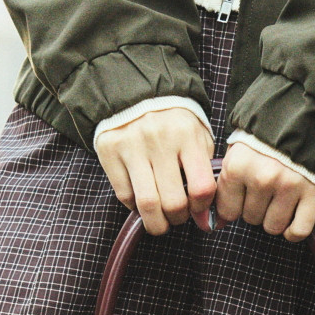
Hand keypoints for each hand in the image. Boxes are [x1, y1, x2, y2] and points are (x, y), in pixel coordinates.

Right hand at [95, 107, 216, 235]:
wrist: (135, 91)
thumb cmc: (173, 122)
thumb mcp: (197, 137)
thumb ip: (204, 173)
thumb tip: (204, 220)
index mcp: (187, 135)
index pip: (201, 187)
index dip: (202, 207)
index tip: (198, 208)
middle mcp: (160, 140)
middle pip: (173, 202)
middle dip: (178, 219)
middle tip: (177, 217)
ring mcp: (132, 146)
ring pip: (146, 204)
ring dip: (156, 223)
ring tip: (160, 222)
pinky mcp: (110, 152)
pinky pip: (124, 195)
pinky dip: (134, 206)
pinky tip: (140, 199)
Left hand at [215, 142, 314, 241]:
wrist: (309, 114)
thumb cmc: (268, 135)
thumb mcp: (240, 148)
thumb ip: (227, 181)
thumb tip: (216, 222)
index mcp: (239, 166)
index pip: (227, 211)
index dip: (234, 207)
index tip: (242, 198)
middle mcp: (262, 178)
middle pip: (251, 219)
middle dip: (256, 209)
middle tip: (266, 191)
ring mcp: (288, 186)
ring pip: (273, 227)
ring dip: (275, 219)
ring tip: (280, 199)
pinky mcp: (313, 193)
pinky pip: (299, 230)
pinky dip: (294, 231)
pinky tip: (293, 220)